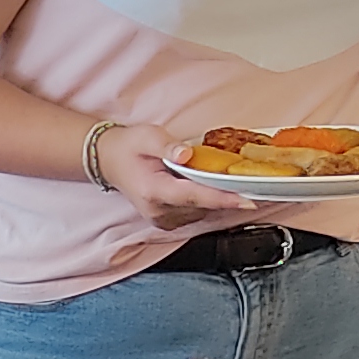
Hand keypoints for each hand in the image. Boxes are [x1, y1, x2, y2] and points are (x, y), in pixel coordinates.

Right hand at [94, 122, 255, 231]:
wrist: (110, 161)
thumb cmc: (129, 148)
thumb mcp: (147, 136)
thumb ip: (167, 146)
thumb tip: (187, 154)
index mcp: (154, 191)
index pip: (194, 196)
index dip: (223, 199)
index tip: (248, 200)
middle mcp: (159, 211)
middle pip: (203, 205)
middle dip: (226, 193)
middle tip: (245, 177)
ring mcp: (163, 220)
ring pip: (203, 211)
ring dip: (216, 196)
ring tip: (219, 177)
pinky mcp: (168, 222)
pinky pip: (197, 213)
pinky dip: (206, 200)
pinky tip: (204, 185)